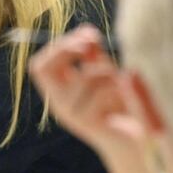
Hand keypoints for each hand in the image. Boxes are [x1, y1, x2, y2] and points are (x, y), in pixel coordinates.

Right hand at [28, 25, 144, 157]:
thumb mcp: (103, 72)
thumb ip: (93, 53)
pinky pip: (102, 93)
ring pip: (85, 76)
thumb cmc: (118, 104)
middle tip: (93, 43)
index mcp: (58, 91)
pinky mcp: (88, 123)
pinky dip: (117, 89)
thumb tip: (87, 31)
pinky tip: (124, 98)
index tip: (84, 38)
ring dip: (107, 71)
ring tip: (119, 81)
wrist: (133, 141)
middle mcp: (58, 103)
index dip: (58, 46)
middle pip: (42, 67)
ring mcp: (71, 115)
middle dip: (67, 48)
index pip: (39, 65)